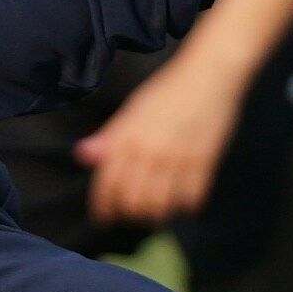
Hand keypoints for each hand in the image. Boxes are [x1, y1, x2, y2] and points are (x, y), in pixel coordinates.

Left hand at [78, 55, 245, 226]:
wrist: (209, 74)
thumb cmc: (168, 89)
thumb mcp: (133, 109)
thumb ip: (111, 136)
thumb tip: (83, 156)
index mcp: (128, 137)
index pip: (108, 184)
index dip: (103, 206)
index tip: (103, 217)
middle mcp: (150, 152)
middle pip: (133, 202)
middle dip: (128, 214)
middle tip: (131, 214)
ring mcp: (178, 159)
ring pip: (161, 206)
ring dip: (156, 214)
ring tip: (156, 210)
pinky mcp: (204, 163)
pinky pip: (190, 199)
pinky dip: (183, 205)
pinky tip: (181, 199)